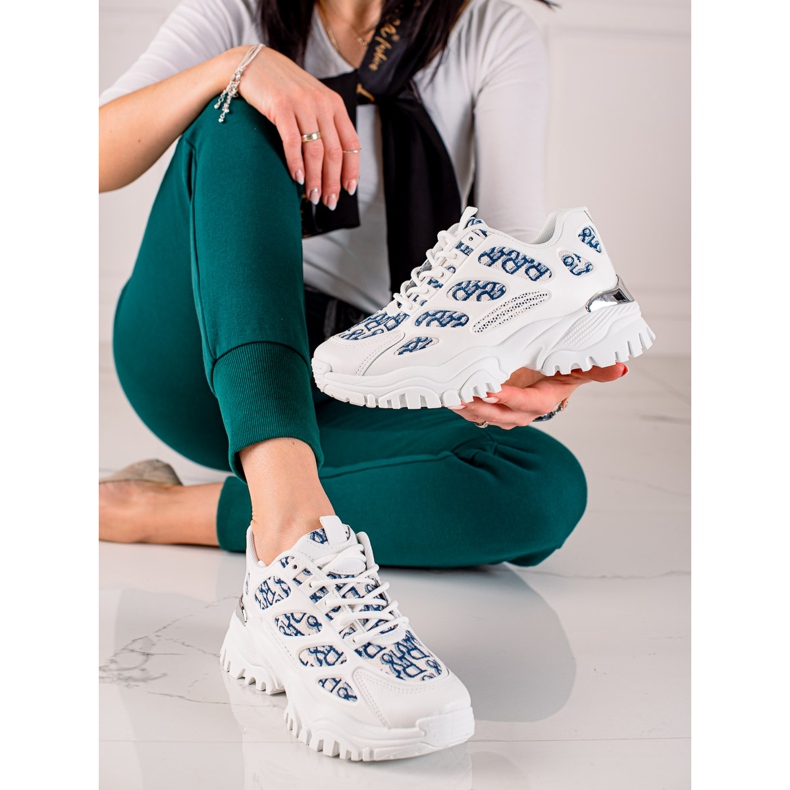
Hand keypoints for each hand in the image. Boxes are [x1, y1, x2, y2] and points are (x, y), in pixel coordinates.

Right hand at [238, 47, 360, 208]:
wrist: (254, 63)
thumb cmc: (283, 90)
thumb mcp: (311, 103)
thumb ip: (324, 125)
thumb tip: (332, 165)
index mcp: (335, 105)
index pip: (351, 144)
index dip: (351, 170)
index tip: (348, 190)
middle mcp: (322, 103)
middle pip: (334, 153)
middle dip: (333, 182)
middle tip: (328, 202)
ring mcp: (302, 104)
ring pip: (316, 151)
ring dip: (315, 179)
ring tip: (313, 197)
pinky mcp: (281, 106)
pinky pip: (293, 142)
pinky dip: (296, 163)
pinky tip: (297, 179)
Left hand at [448, 363, 628, 428]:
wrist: (545, 380)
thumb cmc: (561, 370)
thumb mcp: (578, 369)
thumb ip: (596, 368)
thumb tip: (623, 367)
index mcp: (543, 400)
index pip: (526, 402)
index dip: (509, 398)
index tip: (491, 391)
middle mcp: (521, 412)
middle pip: (499, 413)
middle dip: (479, 406)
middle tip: (461, 394)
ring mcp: (503, 413)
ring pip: (481, 415)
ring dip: (463, 407)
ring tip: (446, 395)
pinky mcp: (488, 410)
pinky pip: (470, 411)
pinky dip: (457, 404)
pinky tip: (442, 395)